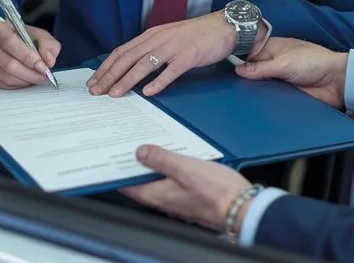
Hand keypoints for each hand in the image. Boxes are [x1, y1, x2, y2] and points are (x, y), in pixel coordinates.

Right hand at [0, 21, 60, 88]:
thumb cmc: (11, 34)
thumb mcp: (32, 32)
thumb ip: (46, 43)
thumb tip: (50, 61)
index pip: (11, 44)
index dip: (29, 58)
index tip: (44, 68)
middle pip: (9, 65)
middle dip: (31, 74)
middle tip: (43, 76)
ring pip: (6, 78)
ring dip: (25, 81)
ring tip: (35, 78)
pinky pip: (1, 85)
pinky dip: (16, 85)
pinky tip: (23, 80)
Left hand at [87, 12, 237, 97]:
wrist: (223, 26)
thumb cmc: (196, 35)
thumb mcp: (168, 39)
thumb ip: (151, 50)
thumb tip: (133, 67)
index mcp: (151, 35)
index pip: (121, 52)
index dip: (106, 67)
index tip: (93, 81)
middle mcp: (158, 39)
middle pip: (127, 59)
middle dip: (109, 76)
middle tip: (95, 92)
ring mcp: (173, 47)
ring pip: (144, 65)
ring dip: (127, 80)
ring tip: (114, 94)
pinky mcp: (189, 56)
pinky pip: (171, 71)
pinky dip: (158, 82)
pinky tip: (148, 93)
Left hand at [119, 145, 251, 233]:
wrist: (242, 208)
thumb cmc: (215, 191)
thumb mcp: (184, 167)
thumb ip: (160, 159)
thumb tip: (139, 152)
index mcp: (157, 195)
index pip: (127, 185)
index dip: (117, 170)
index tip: (111, 156)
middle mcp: (164, 201)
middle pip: (140, 182)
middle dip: (133, 165)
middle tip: (127, 146)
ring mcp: (177, 200)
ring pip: (156, 181)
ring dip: (150, 166)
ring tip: (147, 147)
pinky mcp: (190, 196)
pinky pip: (171, 181)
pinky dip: (167, 169)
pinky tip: (172, 157)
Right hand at [235, 37, 347, 108]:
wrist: (337, 82)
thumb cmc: (314, 62)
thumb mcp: (284, 63)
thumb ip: (261, 68)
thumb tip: (238, 70)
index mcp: (273, 49)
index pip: (249, 53)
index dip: (238, 60)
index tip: (224, 68)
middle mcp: (274, 63)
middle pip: (253, 71)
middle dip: (244, 78)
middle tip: (228, 86)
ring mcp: (279, 79)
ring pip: (260, 85)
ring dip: (254, 91)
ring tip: (237, 99)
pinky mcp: (285, 94)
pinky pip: (270, 97)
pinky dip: (264, 101)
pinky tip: (252, 106)